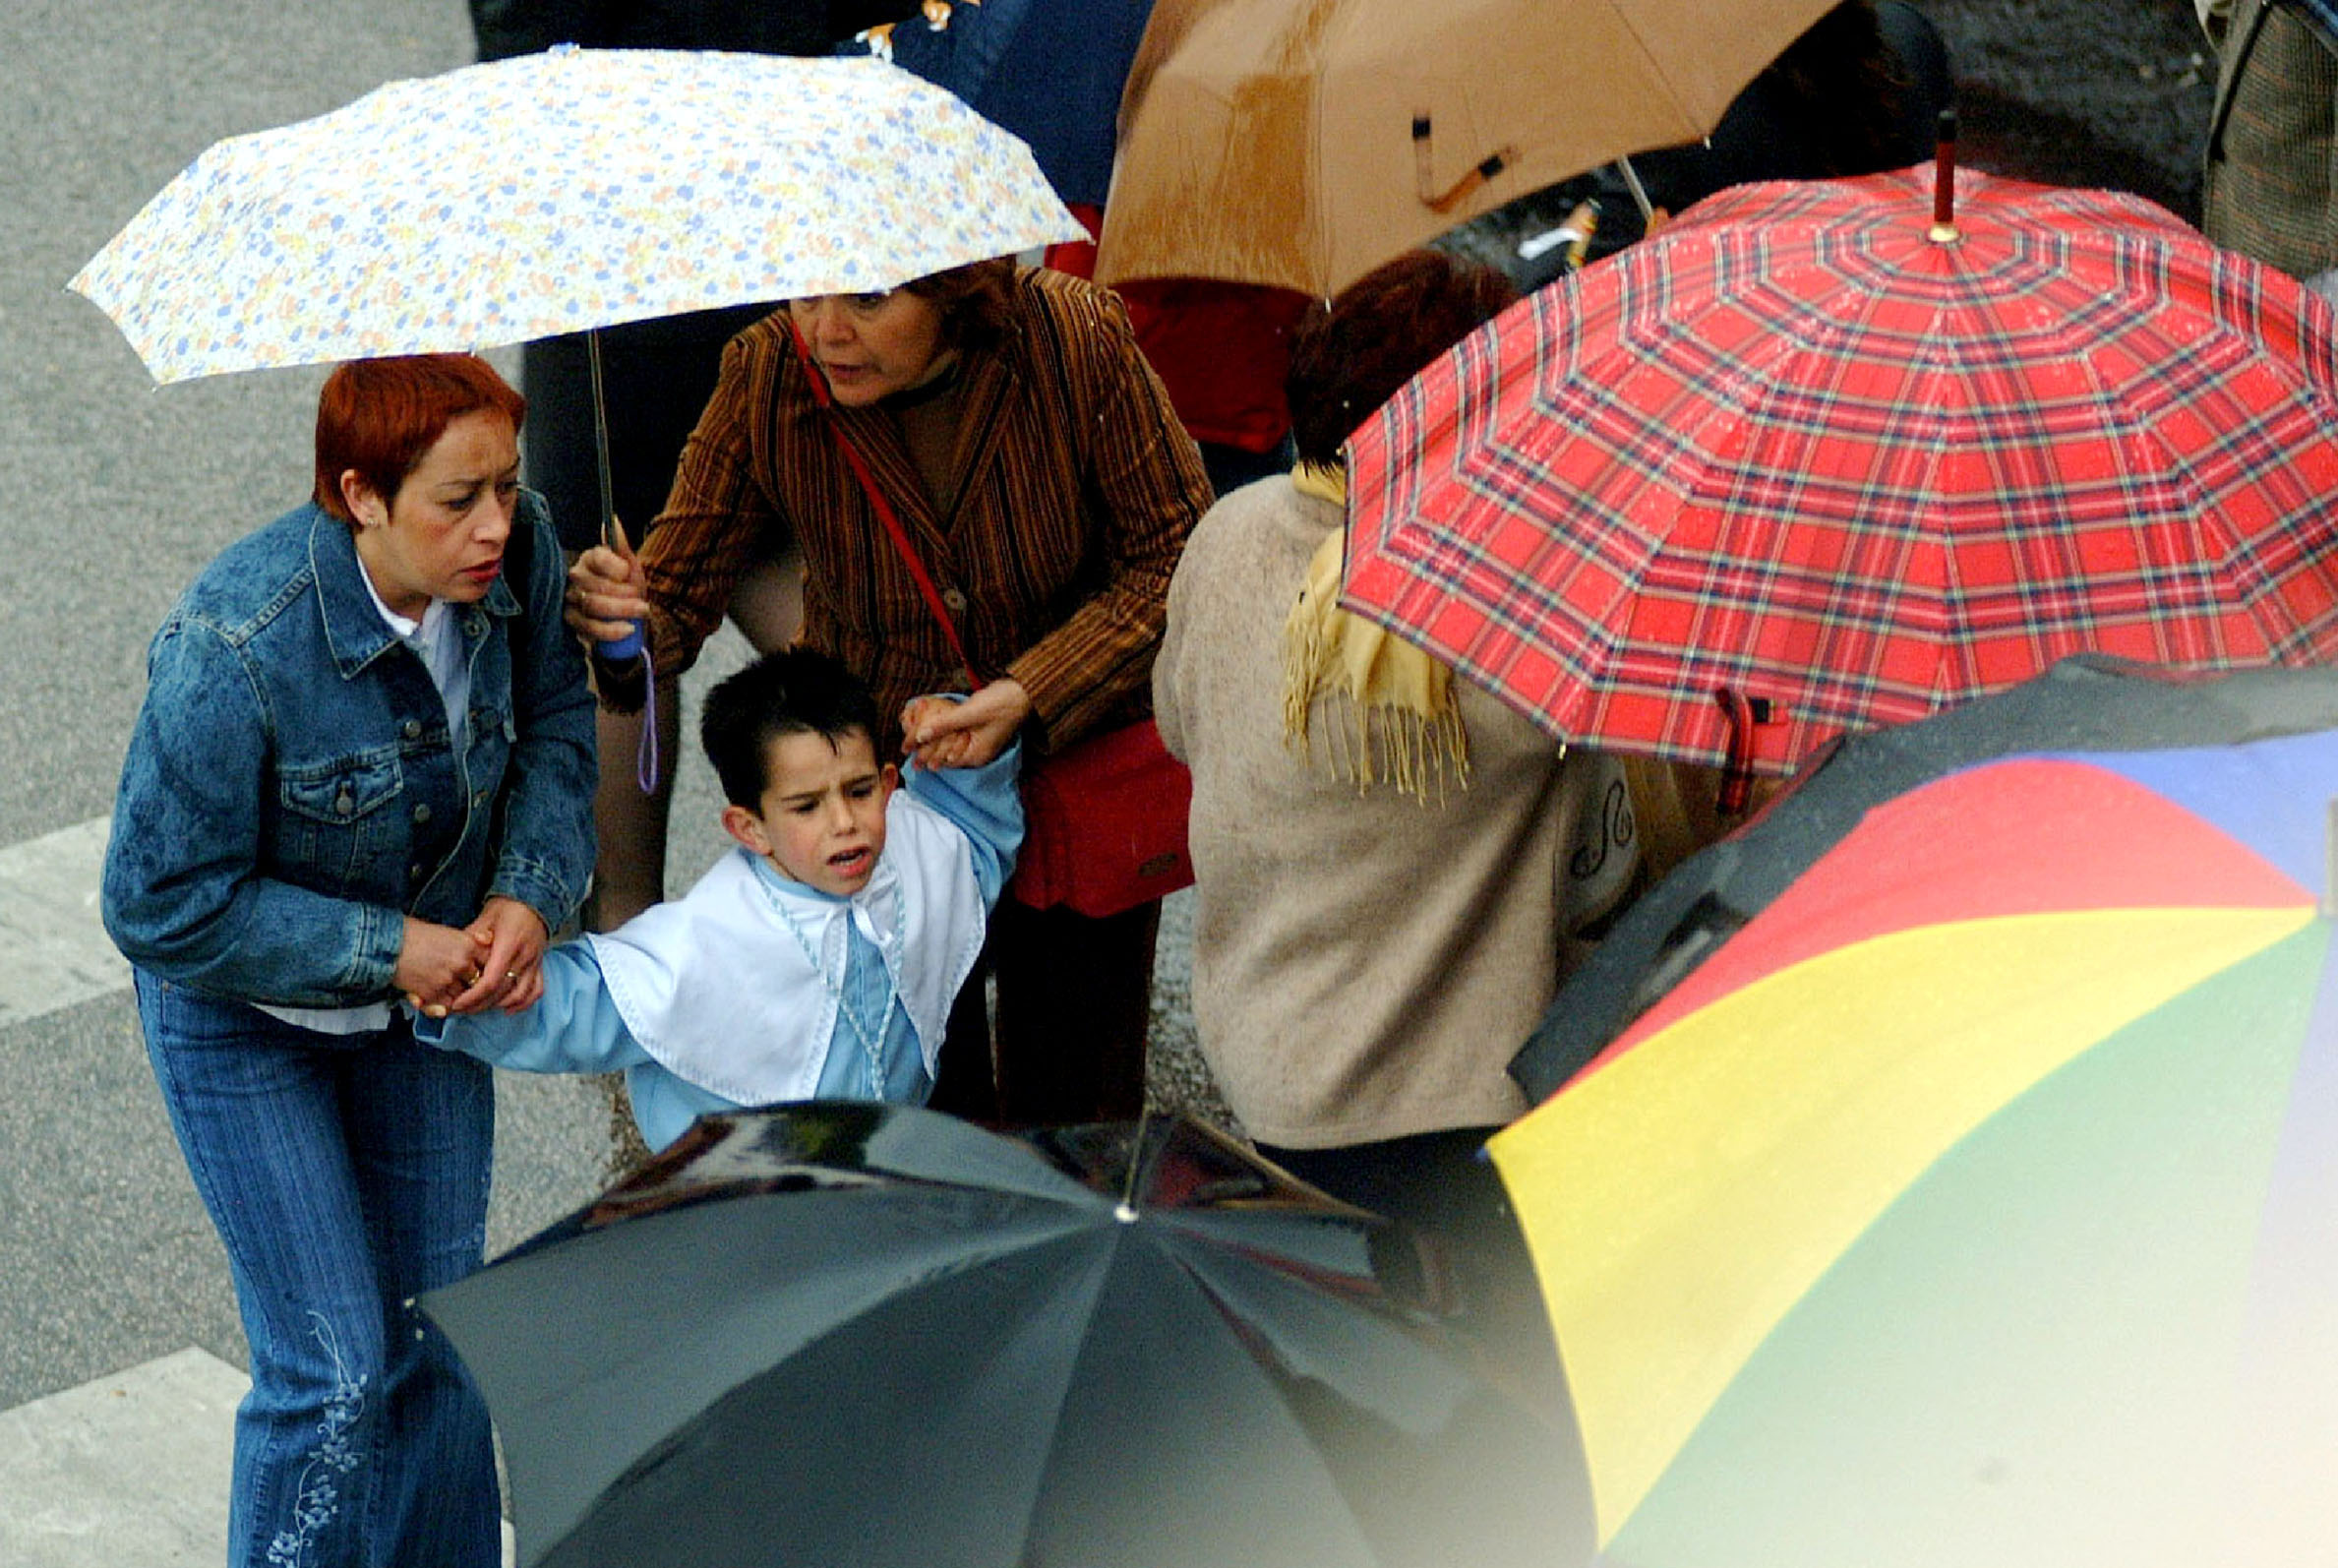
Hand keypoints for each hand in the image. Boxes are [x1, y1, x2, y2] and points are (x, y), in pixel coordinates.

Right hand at [396, 917, 492, 1017]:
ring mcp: (447, 980)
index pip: (492, 963)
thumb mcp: (449, 933)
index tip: (487, 974)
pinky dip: (446, 1008)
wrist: (388, 943)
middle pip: (480, 983)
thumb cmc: (417, 935)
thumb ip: (470, 941)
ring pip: (465, 997)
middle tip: (476, 991)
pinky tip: (443, 1003)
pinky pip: (447, 1007)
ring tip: (459, 999)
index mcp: (469, 945)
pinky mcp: (432, 994)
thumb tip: (488, 939)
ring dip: (463, 999)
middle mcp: (462, 963)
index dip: (490, 970)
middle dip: (478, 987)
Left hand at [451, 896, 550, 1014]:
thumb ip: (473, 937)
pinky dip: (523, 1003)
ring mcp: (534, 963)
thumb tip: (458, 954)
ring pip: (519, 995)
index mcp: (509, 945)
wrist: (534, 900)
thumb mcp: (485, 917)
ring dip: (498, 1005)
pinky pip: (536, 990)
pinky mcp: (539, 966)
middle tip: (460, 1010)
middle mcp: (524, 957)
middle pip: (502, 992)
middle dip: (480, 1005)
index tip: (457, 1003)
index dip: (473, 996)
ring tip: (479, 1008)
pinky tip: (507, 1009)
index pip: (491, 980)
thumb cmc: (506, 908)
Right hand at [563, 531, 648, 648]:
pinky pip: (588, 627)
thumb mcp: (630, 569)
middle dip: (624, 596)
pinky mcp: (571, 621)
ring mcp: (571, 599)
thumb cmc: (625, 589)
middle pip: (596, 586)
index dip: (617, 569)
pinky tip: (628, 629)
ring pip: (592, 605)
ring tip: (640, 613)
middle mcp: (576, 577)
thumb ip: (622, 547)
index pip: (598, 558)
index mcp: (590, 558)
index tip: (629, 575)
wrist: (625, 619)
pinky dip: (612, 630)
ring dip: (621, 611)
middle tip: (643, 603)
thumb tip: (612, 520)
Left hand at [902, 678, 1028, 767]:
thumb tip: (918, 736)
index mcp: (975, 755)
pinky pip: (956, 735)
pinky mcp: (978, 732)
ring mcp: (978, 743)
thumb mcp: (969, 714)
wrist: (1023, 692)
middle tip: (905, 745)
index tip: (905, 748)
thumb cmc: (1000, 704)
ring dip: (934, 737)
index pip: (942, 759)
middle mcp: (976, 753)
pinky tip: (933, 723)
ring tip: (914, 732)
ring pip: (949, 743)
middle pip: (944, 753)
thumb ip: (943, 725)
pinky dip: (944, 730)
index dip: (923, 753)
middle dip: (926, 747)